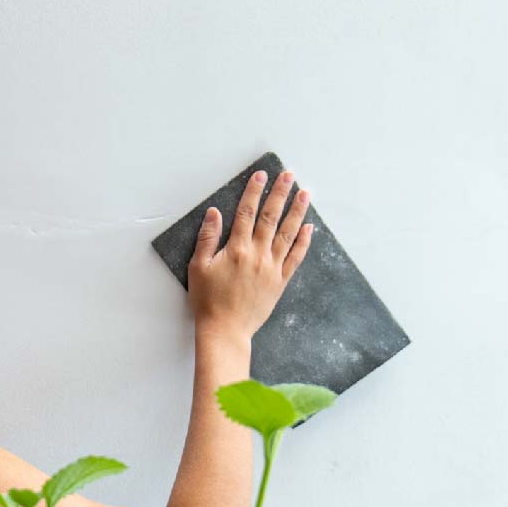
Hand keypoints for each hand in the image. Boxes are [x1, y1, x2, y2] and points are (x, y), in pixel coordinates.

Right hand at [188, 169, 312, 338]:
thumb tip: (215, 213)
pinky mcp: (280, 282)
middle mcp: (257, 255)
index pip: (246, 213)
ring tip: (305, 194)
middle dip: (280, 194)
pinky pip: (295, 258)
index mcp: (236, 249)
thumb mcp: (197, 267)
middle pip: (271, 217)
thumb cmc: (207, 301)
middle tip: (289, 176)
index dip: (254, 191)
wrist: (225, 330)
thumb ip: (207, 238)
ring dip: (297, 212)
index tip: (261, 175)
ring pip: (287, 234)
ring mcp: (272, 268)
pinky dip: (303, 242)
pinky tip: (309, 228)